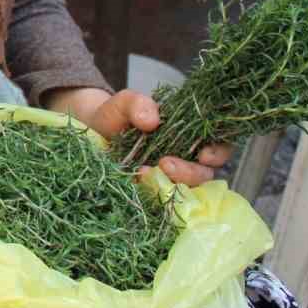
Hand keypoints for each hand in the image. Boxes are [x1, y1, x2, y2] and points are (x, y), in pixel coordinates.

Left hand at [42, 86, 231, 186]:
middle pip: (205, 174)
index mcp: (188, 136)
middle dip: (190, 172)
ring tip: (144, 173)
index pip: (218, 146)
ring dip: (171, 186)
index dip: (219, 152)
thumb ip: (137, 103)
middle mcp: (185, 160)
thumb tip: (153, 119)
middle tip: (165, 164)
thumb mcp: (123, 103)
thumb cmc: (113, 117)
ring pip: (187, 192)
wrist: (89, 136)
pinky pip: (164, 204)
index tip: (204, 154)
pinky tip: (137, 184)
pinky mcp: (152, 196)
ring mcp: (169, 181)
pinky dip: (155, 197)